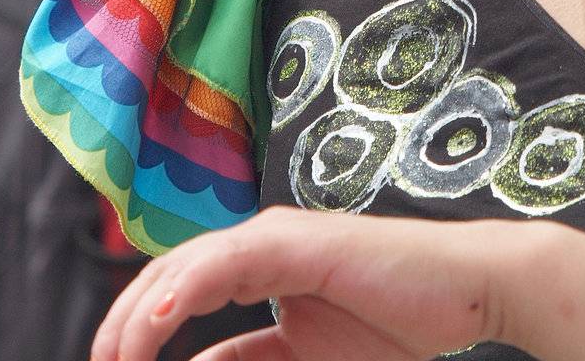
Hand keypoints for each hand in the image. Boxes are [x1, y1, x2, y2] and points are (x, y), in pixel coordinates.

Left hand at [91, 208, 521, 360]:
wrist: (469, 291)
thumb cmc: (398, 324)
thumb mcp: (306, 357)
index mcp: (261, 265)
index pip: (181, 290)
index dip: (137, 328)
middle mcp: (262, 242)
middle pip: (170, 272)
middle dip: (124, 320)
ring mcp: (280, 236)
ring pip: (188, 262)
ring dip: (142, 310)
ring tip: (116, 353)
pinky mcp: (300, 241)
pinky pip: (229, 260)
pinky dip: (186, 287)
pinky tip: (159, 324)